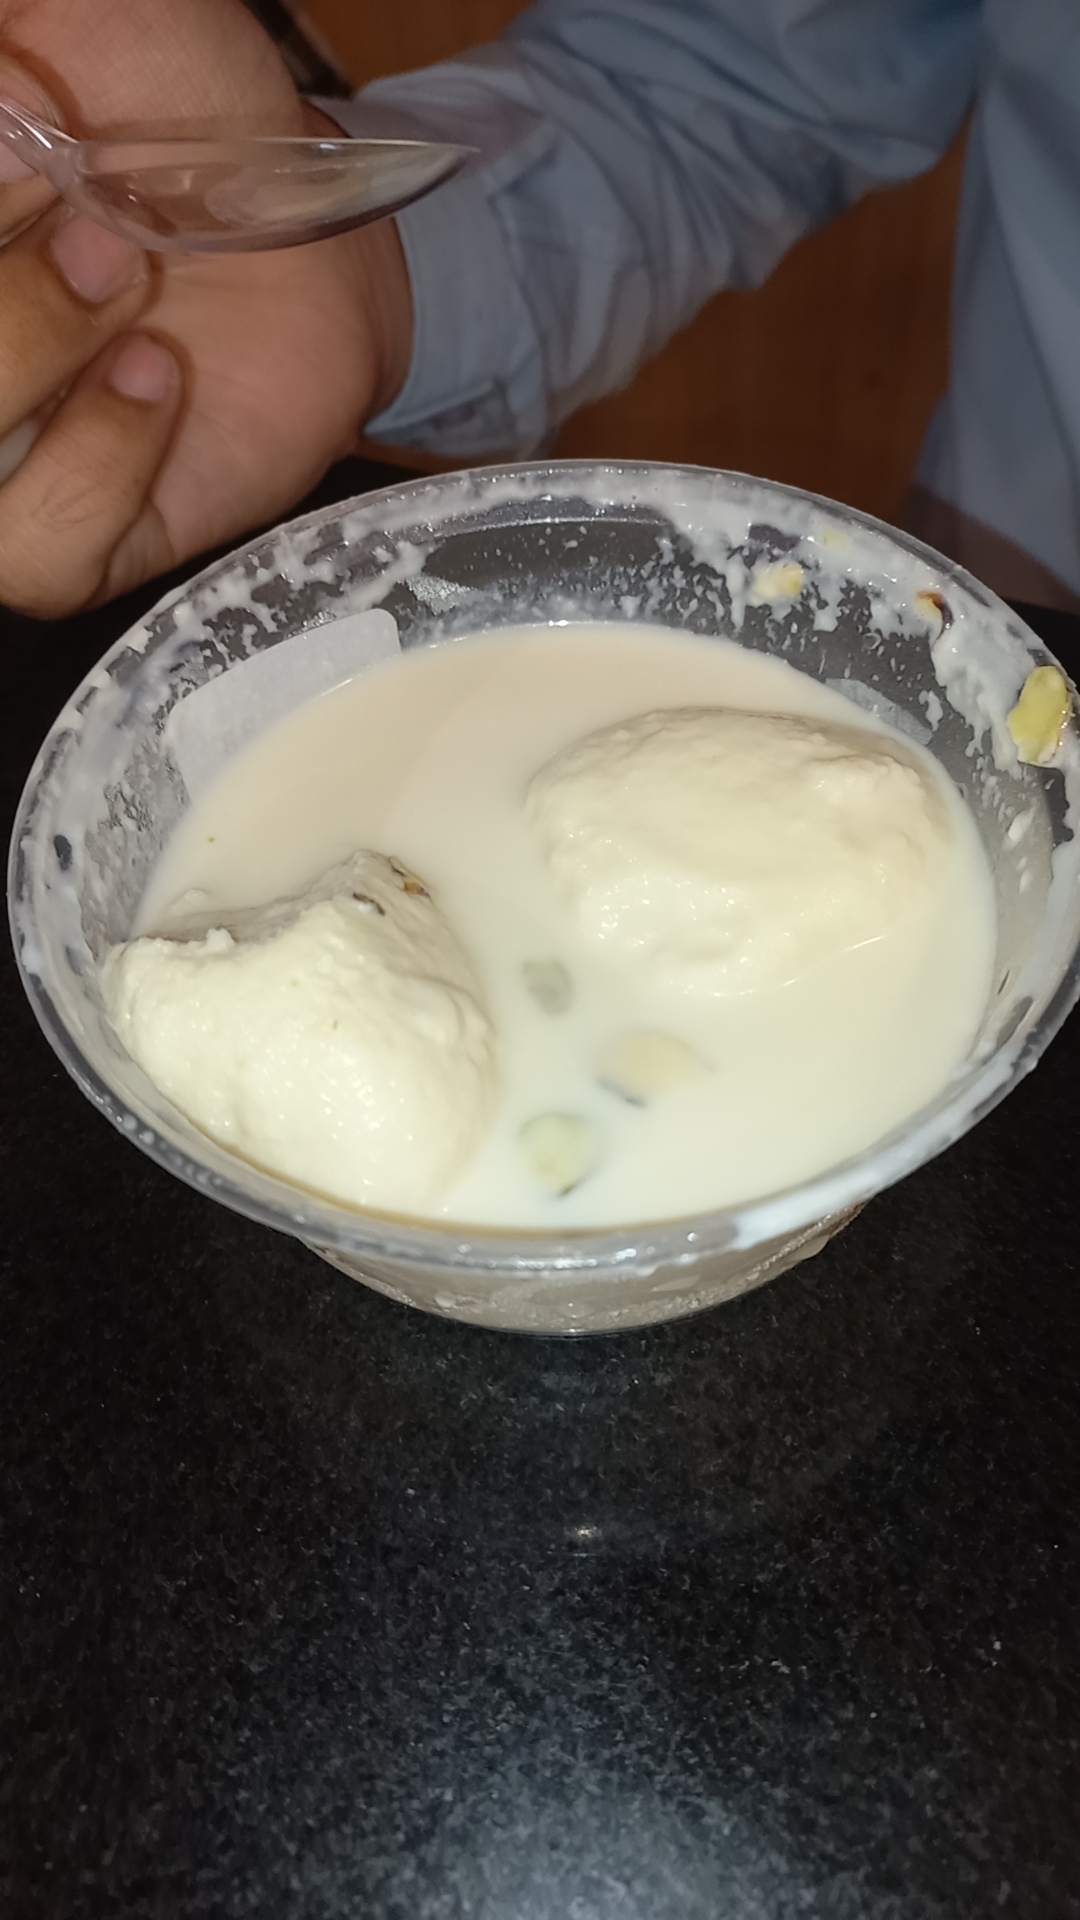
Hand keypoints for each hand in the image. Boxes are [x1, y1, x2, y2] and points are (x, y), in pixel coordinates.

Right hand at [0, 0, 411, 616]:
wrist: (306, 227)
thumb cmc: (165, 107)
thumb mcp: (61, 18)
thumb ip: (5, 46)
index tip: (21, 123)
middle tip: (80, 204)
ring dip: (23, 347)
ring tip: (121, 273)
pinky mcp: (69, 545)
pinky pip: (34, 555)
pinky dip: (97, 460)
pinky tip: (155, 377)